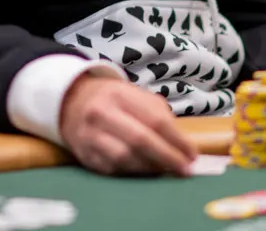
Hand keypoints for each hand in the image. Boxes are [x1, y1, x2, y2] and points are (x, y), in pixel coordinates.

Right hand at [58, 74, 196, 176]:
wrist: (73, 103)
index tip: (192, 155)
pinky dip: (133, 172)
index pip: (155, 119)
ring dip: (151, 168)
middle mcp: (102, 113)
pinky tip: (146, 171)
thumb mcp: (135, 96)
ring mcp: (90, 135)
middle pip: (140, 139)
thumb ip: (159, 115)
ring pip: (126, 157)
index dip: (177, 140)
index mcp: (120, 94)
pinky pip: (114, 169)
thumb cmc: (114, 101)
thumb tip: (182, 145)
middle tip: (185, 170)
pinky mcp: (85, 155)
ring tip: (166, 170)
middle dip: (167, 157)